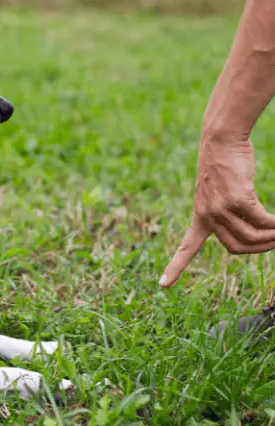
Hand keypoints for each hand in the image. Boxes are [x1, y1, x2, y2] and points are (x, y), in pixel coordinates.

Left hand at [160, 132, 274, 286]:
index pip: (186, 247)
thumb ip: (226, 212)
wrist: (220, 140)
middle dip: (259, 249)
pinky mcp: (238, 199)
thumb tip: (251, 232)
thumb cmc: (224, 164)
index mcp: (200, 216)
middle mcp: (207, 215)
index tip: (162, 286)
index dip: (175, 267)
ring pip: (252, 238)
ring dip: (272, 238)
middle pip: (236, 248)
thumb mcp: (218, 192)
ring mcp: (221, 208)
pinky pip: (263, 222)